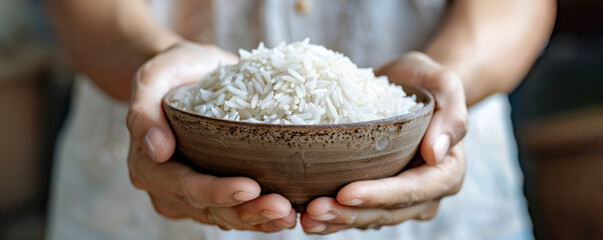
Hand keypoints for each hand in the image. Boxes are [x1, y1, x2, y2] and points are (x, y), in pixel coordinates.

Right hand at [126, 42, 295, 231]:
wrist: (189, 73)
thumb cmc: (172, 73)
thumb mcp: (152, 78)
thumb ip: (144, 112)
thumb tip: (157, 150)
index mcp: (148, 168)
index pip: (184, 187)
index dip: (217, 192)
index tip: (250, 188)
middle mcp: (169, 189)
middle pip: (209, 209)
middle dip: (247, 212)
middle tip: (282, 208)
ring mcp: (194, 195)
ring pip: (227, 216)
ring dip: (260, 219)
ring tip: (290, 215)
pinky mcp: (217, 193)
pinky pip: (239, 210)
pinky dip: (263, 215)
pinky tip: (289, 213)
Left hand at [300, 52, 467, 233]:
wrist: (407, 85)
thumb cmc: (424, 82)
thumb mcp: (443, 83)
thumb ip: (452, 115)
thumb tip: (436, 153)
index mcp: (447, 171)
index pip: (414, 190)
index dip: (380, 195)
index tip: (346, 193)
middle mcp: (427, 192)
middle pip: (388, 211)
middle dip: (349, 214)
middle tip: (314, 210)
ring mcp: (401, 198)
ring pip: (369, 218)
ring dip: (337, 220)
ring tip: (305, 218)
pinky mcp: (378, 195)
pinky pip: (357, 211)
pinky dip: (333, 216)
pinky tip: (306, 216)